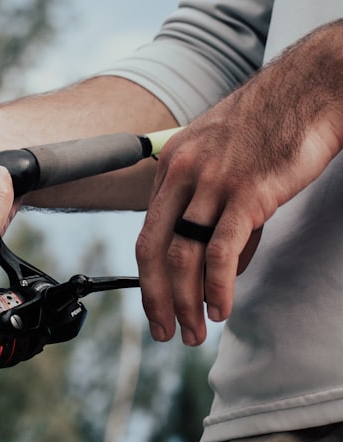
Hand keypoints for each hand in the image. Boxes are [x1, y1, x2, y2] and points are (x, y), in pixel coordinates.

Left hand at [135, 23, 342, 345]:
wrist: (314, 86)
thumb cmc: (273, 123)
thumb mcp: (226, 161)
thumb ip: (215, 212)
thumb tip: (221, 267)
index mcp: (172, 167)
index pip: (148, 234)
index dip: (148, 278)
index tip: (156, 305)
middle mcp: (183, 175)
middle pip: (153, 251)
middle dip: (155, 300)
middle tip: (164, 332)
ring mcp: (213, 183)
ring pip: (182, 256)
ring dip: (185, 303)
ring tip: (194, 332)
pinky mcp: (248, 192)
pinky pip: (220, 251)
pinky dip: (217, 287)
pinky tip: (221, 309)